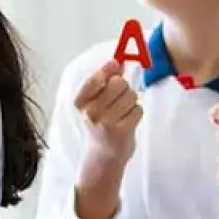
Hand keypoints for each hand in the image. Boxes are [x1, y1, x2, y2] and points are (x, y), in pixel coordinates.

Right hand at [72, 62, 141, 218]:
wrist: (103, 156)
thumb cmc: (101, 124)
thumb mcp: (95, 103)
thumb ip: (104, 81)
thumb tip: (118, 61)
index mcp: (80, 102)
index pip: (95, 78)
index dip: (108, 69)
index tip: (116, 66)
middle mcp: (91, 112)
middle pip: (118, 83)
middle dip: (124, 88)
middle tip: (119, 99)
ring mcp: (106, 123)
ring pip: (131, 96)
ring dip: (131, 102)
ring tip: (123, 113)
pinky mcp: (121, 131)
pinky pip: (138, 109)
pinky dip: (136, 113)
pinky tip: (128, 122)